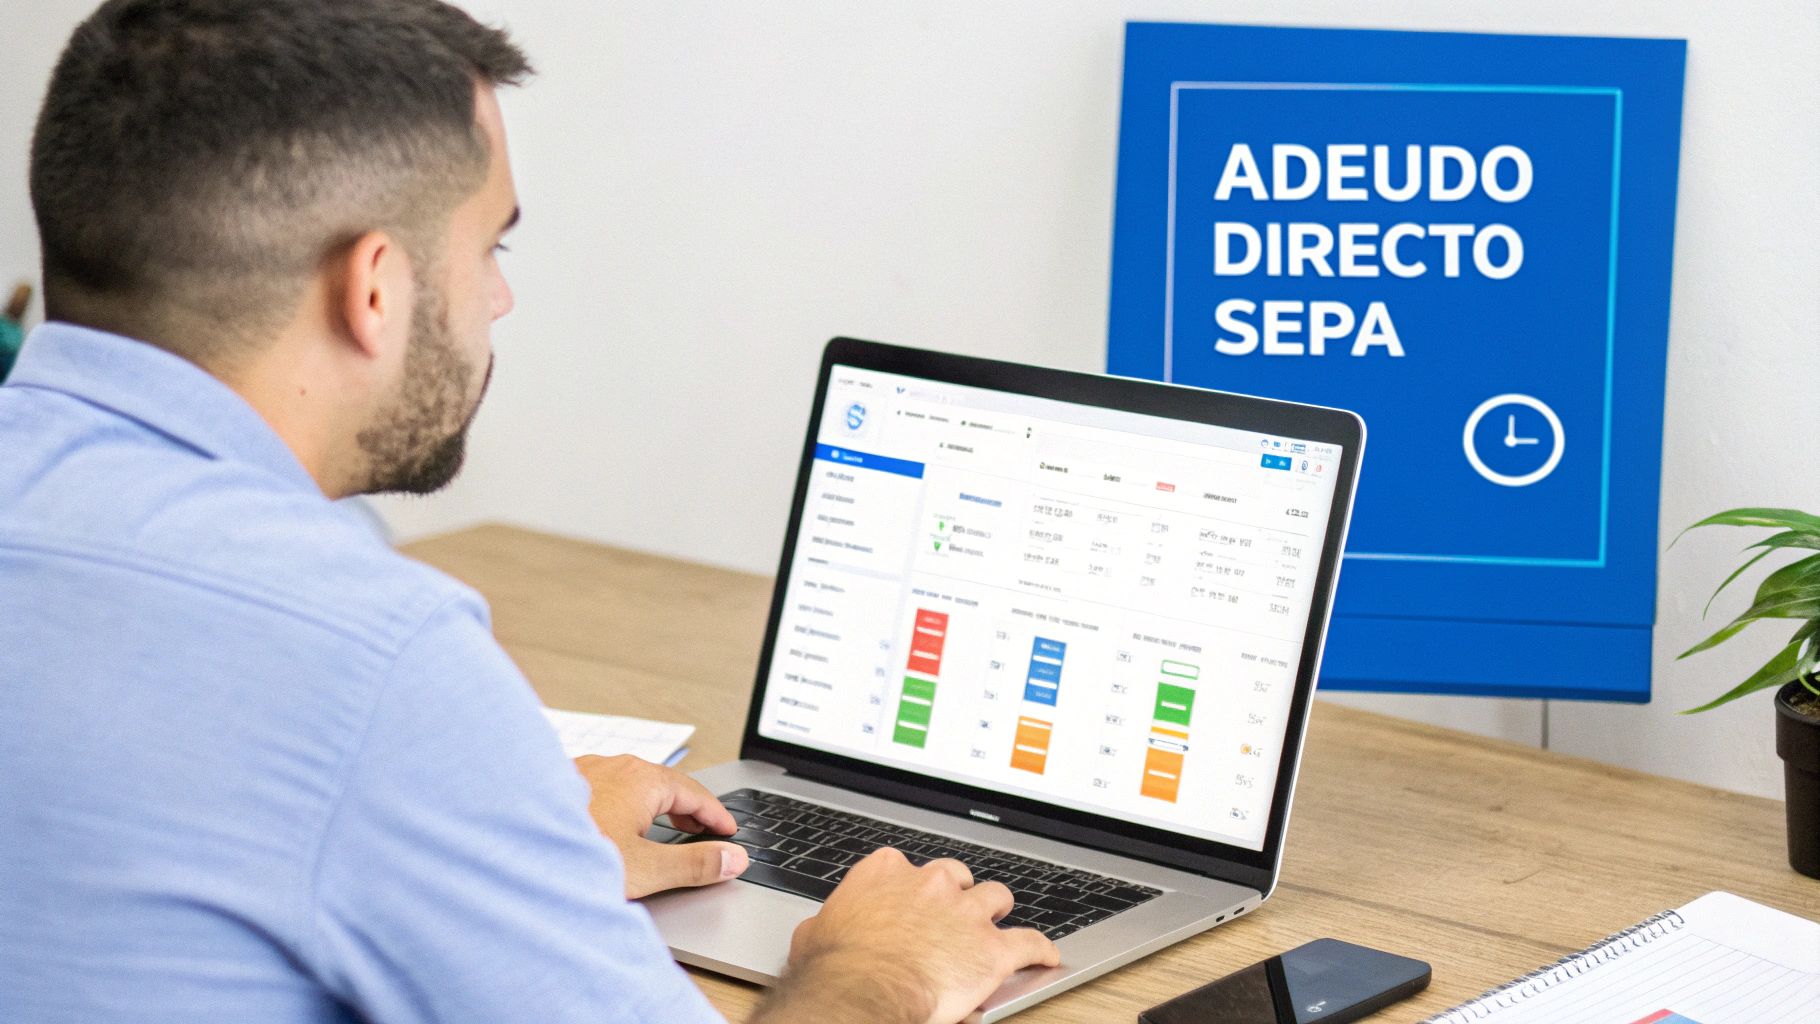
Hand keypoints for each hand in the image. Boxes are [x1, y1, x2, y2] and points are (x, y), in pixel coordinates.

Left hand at [572, 754, 748, 897]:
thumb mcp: (646, 869)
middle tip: (704, 828)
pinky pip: (602, 788)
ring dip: (652, 804)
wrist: (507, 853)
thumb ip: (696, 864)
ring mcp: (582, 771)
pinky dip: (621, 804)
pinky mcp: (558, 784)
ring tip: (663, 825)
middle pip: (662, 783)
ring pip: (629, 783)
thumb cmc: (569, 860)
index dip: (716, 813)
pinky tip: (613, 822)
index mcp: (641, 778)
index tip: (729, 829)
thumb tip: (734, 859)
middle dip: (686, 806)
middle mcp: (612, 765)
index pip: (694, 792)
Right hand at [754, 848, 1060, 1023]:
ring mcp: (966, 912)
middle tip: (955, 912)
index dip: (912, 885)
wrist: (862, 989)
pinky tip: (1046, 955)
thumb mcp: (812, 935)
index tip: (912, 899)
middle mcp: (931, 882)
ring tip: (1000, 921)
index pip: (906, 866)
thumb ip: (825, 924)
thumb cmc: (836, 967)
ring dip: (997, 910)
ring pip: (996, 897)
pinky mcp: (992, 948)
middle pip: (956, 876)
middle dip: (958, 892)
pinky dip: (1040, 949)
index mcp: (886, 872)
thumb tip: (816, 932)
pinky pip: (1030, 942)